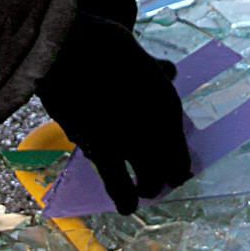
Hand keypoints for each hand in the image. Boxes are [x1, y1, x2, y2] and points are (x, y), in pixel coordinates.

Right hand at [36, 12, 191, 213]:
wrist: (68, 48)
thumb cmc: (101, 43)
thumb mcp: (138, 53)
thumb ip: (155, 70)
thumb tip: (170, 71)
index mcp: (166, 102)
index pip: (180, 144)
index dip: (180, 159)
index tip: (178, 165)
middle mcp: (156, 125)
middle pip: (171, 166)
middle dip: (169, 175)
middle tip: (163, 179)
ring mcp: (130, 140)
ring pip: (149, 180)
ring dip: (148, 188)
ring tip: (144, 191)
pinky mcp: (100, 150)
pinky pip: (118, 186)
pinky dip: (124, 198)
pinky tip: (126, 207)